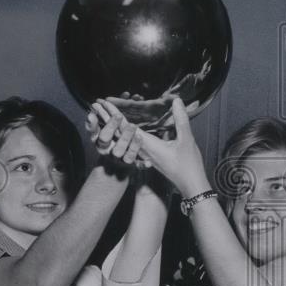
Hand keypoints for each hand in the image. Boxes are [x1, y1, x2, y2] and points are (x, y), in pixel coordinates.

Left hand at [90, 97, 208, 196]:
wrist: (190, 185)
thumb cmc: (188, 165)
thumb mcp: (186, 140)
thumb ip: (181, 119)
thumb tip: (176, 100)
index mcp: (148, 146)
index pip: (126, 127)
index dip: (114, 114)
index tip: (104, 103)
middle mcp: (142, 150)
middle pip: (119, 132)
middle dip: (107, 118)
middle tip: (95, 105)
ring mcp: (144, 155)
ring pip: (123, 138)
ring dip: (113, 125)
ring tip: (102, 114)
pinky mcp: (149, 157)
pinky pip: (131, 143)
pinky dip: (123, 133)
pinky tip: (121, 129)